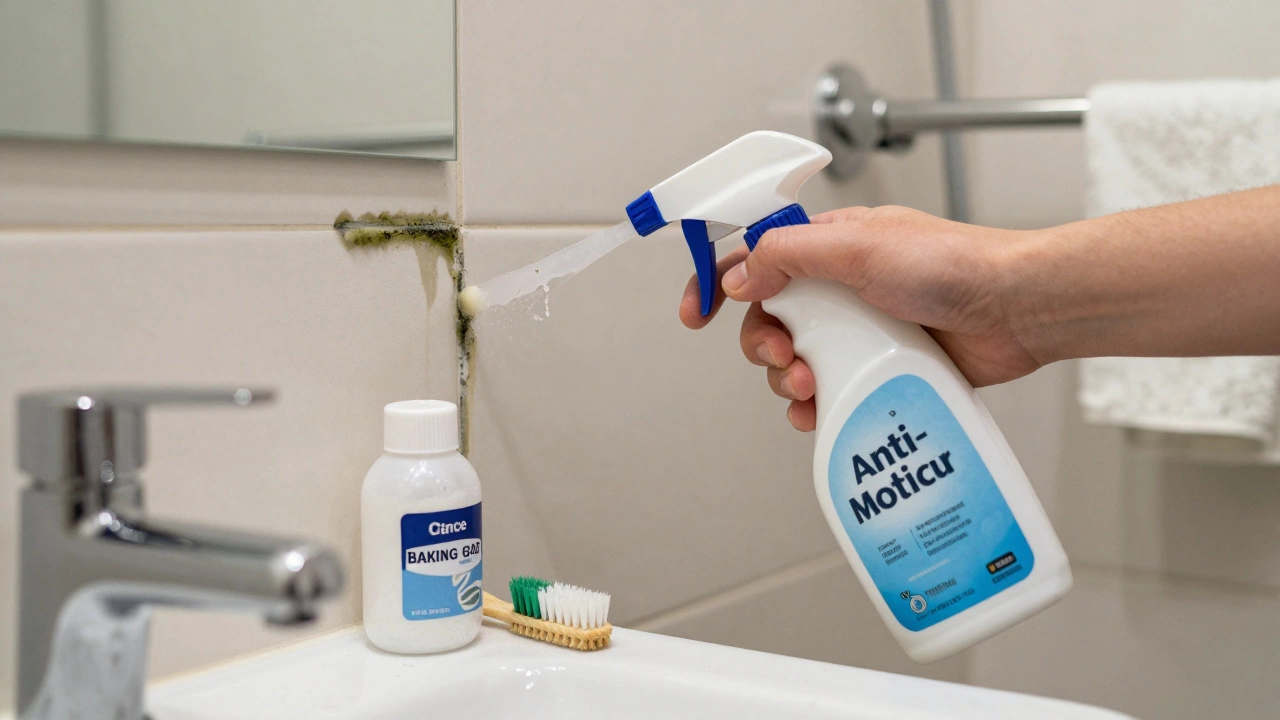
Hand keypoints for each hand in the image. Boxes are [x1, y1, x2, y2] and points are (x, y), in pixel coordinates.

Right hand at [679, 205, 1043, 431]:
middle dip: (765, 343)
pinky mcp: (881, 368)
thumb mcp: (860, 246)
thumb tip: (739, 276)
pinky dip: (817, 407)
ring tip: (814, 385)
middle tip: (788, 356)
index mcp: (830, 246)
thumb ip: (790, 255)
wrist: (1017, 311)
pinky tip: (823, 412)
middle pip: (768, 319)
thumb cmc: (955, 265)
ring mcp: (860, 330)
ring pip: (795, 361)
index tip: (696, 314)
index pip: (756, 258)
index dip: (718, 282)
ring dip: (789, 379)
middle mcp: (840, 288)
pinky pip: (831, 392)